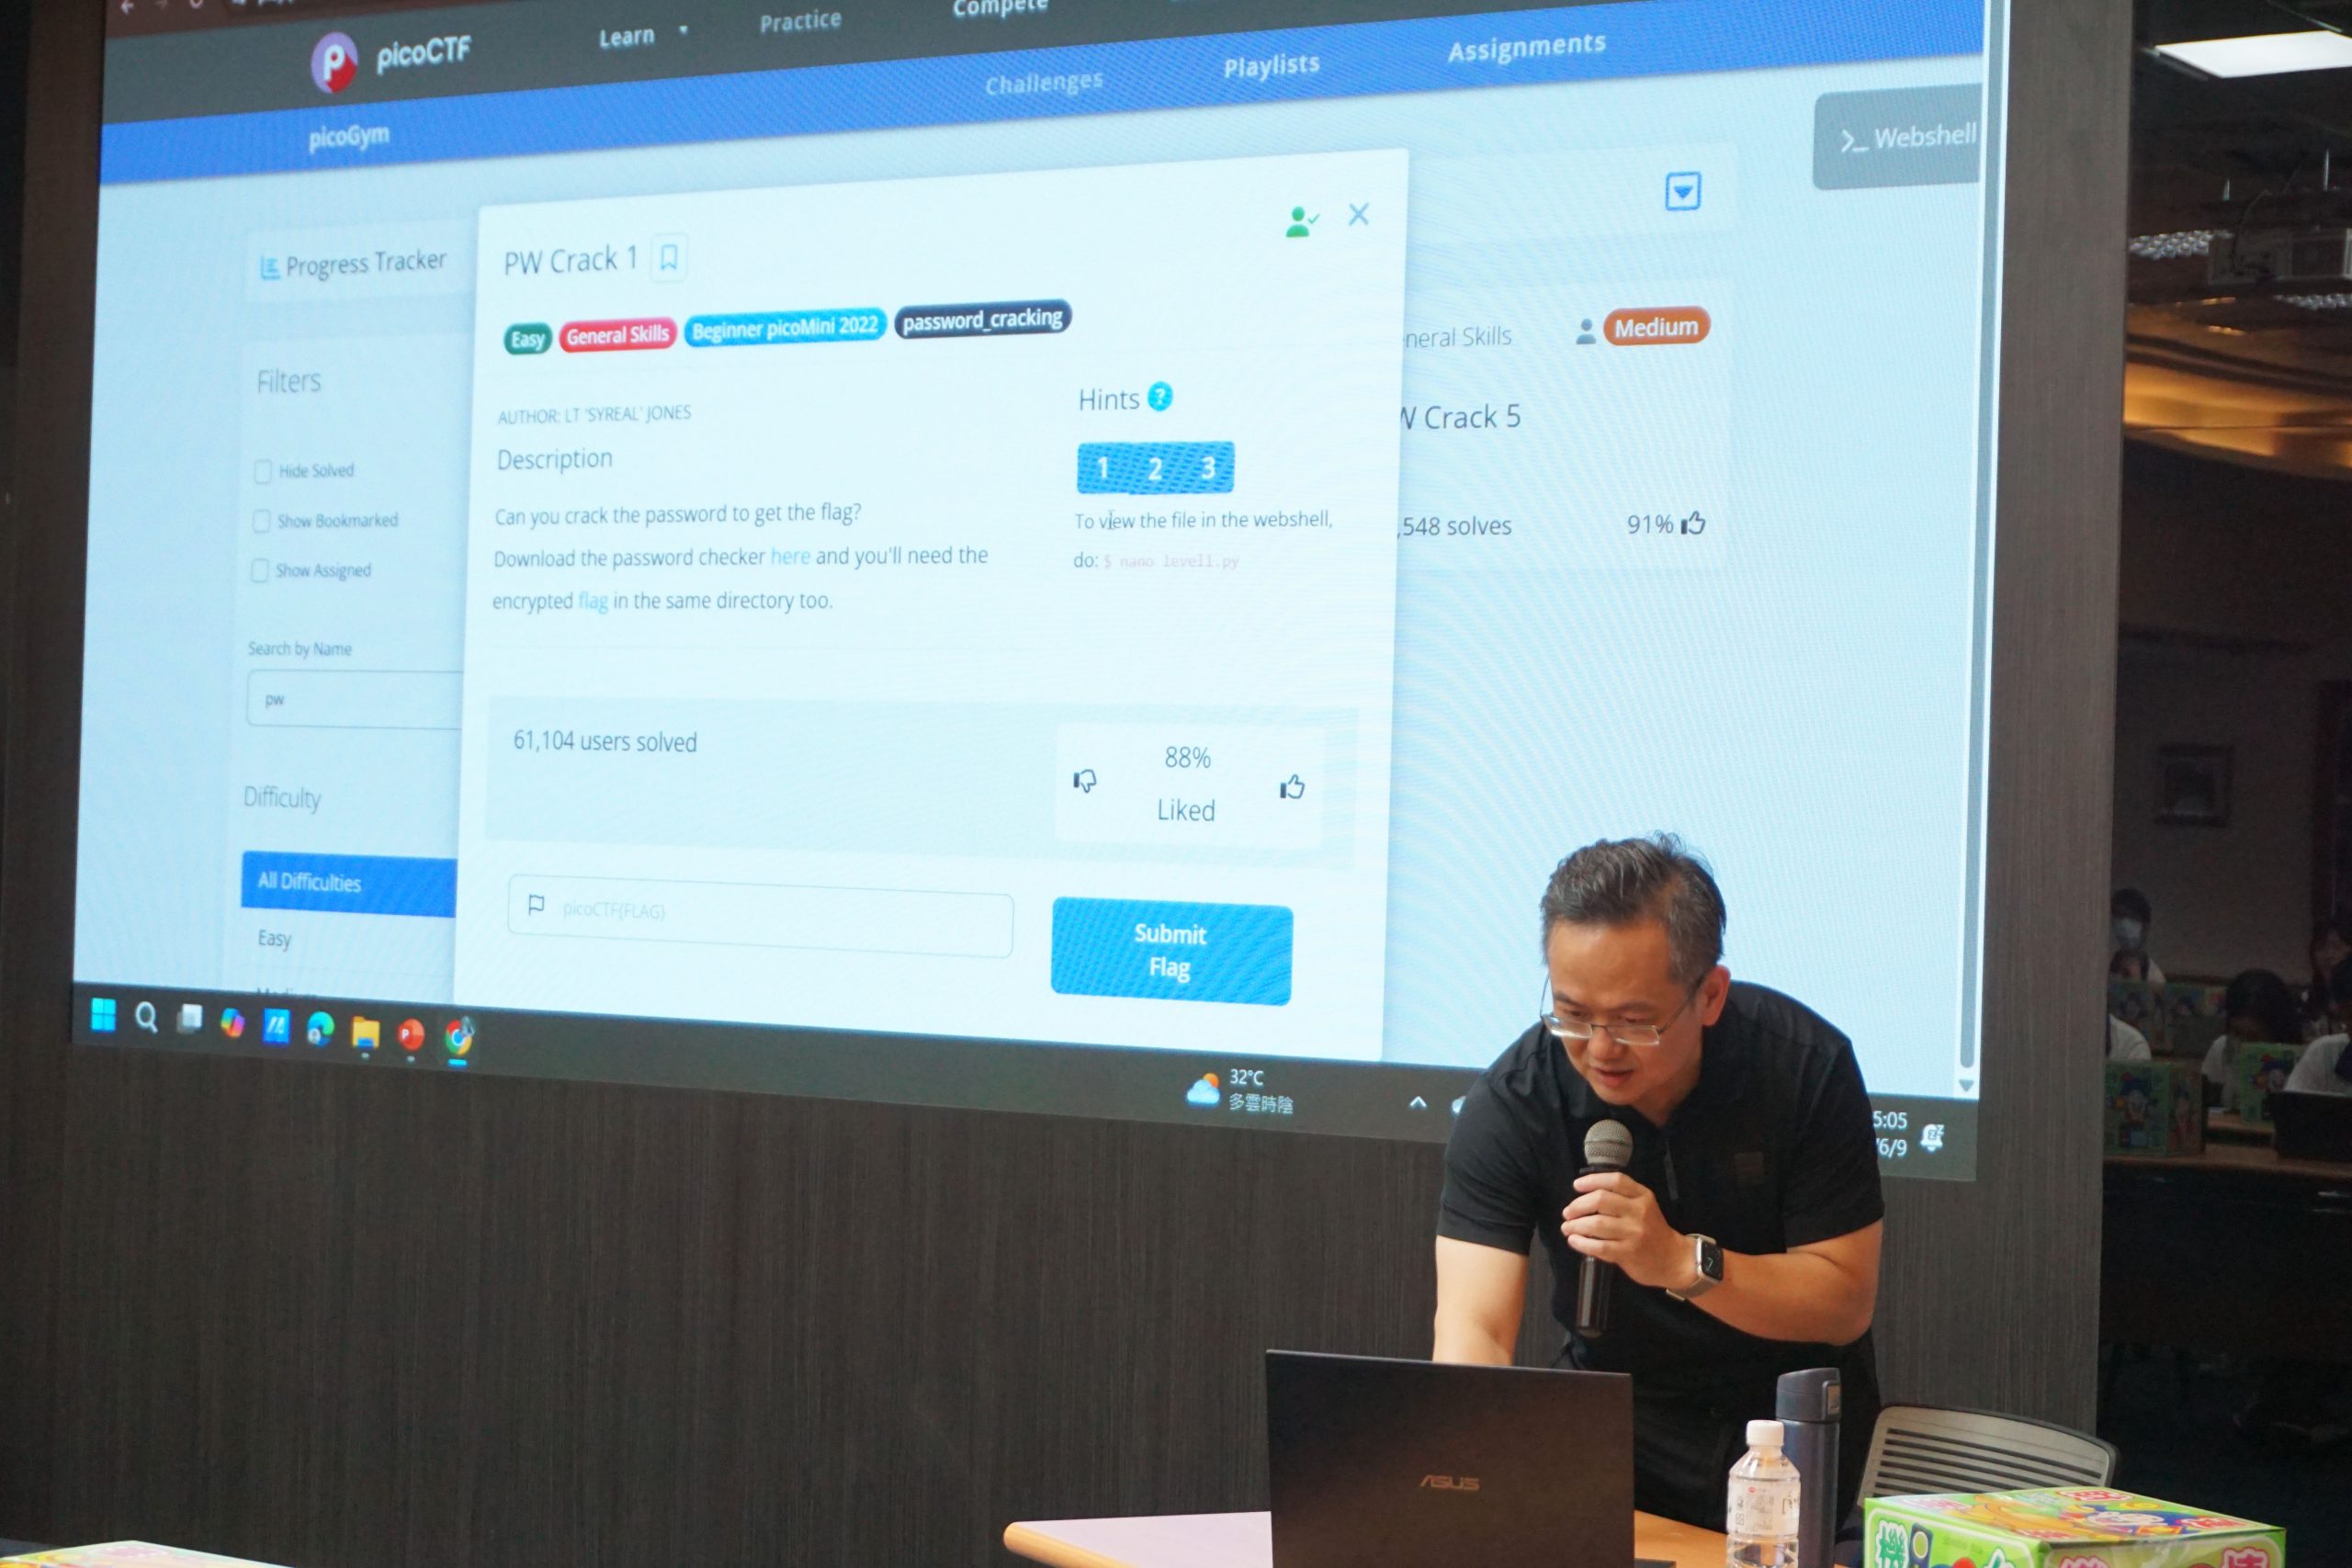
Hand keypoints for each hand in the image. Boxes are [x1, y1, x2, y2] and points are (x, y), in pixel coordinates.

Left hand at [1563, 1172, 1688, 1290]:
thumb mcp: (1644, 1207)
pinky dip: (1582, 1243)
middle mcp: (1639, 1212)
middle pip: (1601, 1200)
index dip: (1592, 1180)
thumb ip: (1622, 1198)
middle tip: (1567, 1212)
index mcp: (1643, 1196)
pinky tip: (1574, 1241)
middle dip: (1578, 1205)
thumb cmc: (1653, 1231)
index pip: (1615, 1180)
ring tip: (1567, 1228)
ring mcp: (1634, 1233)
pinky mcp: (1628, 1253)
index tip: (1576, 1186)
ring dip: (1575, 1225)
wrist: (1673, 1259)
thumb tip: (1585, 1195)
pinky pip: (1599, 1246)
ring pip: (1596, 1224)